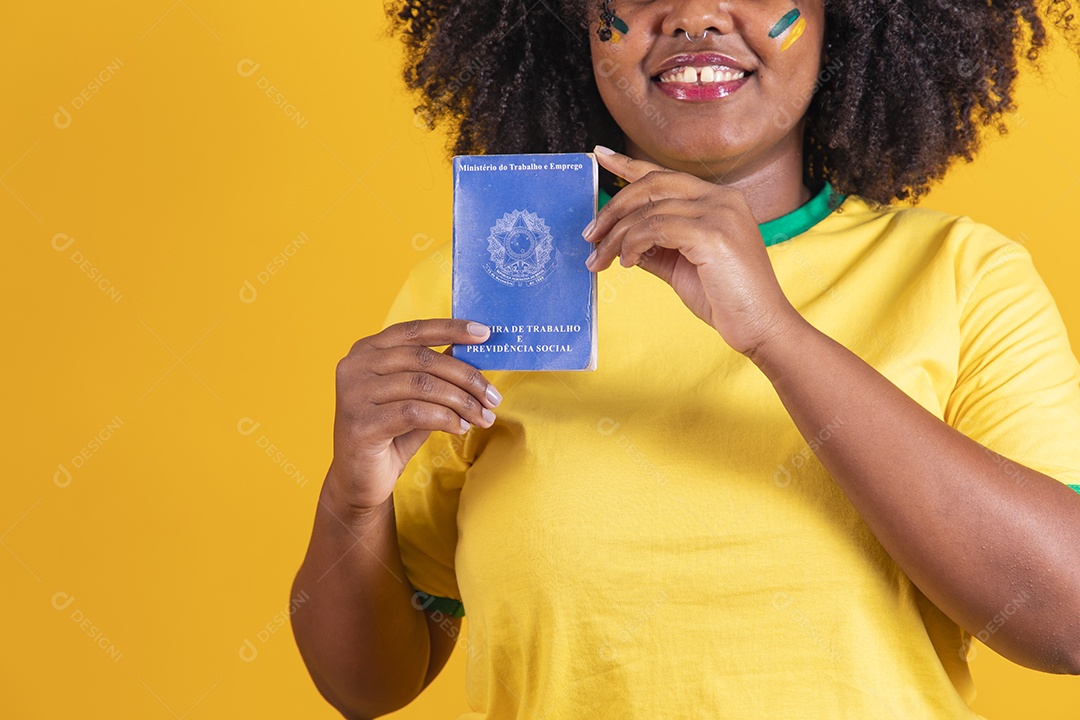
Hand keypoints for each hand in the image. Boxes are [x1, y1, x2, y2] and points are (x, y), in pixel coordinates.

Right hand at [328, 319, 501, 510]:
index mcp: (367, 350)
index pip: (414, 330)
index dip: (451, 329)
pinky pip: (414, 412)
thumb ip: (434, 372)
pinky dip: (445, 418)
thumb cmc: (391, 434)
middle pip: (423, 360)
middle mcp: (355, 366)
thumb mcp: (416, 397)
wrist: (360, 480)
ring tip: (483, 417)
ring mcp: (354, 393)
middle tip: (493, 396)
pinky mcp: (360, 422)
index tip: (484, 333)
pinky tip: (461, 428)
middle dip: (466, 377)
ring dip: (462, 402)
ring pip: (422, 386)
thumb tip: (471, 350)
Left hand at [584, 147, 801, 357]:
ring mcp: (719, 213)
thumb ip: (655, 247)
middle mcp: (722, 198)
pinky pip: (655, 228)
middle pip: (651, 184)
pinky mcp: (712, 234)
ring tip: (599, 260)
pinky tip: (626, 262)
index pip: (665, 174)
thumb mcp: (681, 266)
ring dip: (615, 236)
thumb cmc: (724, 300)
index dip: (629, 164)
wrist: (761, 327)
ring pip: (648, 210)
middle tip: (589, 235)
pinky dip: (632, 244)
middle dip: (613, 208)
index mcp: (718, 200)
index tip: (600, 157)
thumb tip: (620, 242)